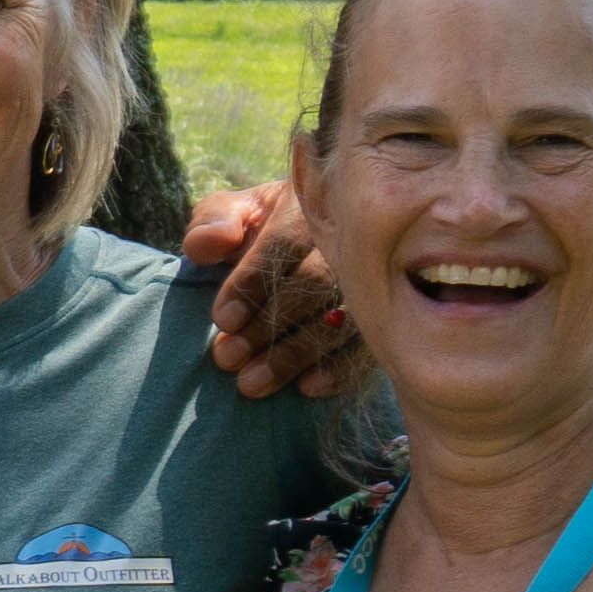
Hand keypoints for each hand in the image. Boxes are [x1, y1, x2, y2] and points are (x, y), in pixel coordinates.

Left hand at [191, 180, 356, 397]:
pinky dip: (340, 369)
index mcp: (311, 203)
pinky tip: (307, 387)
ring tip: (252, 383)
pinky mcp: (387, 313)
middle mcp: (352, 237)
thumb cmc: (263, 225)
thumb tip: (205, 244)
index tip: (221, 320)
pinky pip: (371, 345)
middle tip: (227, 358)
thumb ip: (214, 222)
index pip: (285, 242)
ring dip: (297, 354)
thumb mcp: (235, 213)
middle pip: (317, 283)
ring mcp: (377, 277)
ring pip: (344, 319)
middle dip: (269, 325)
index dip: (253, 281)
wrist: (307, 233)